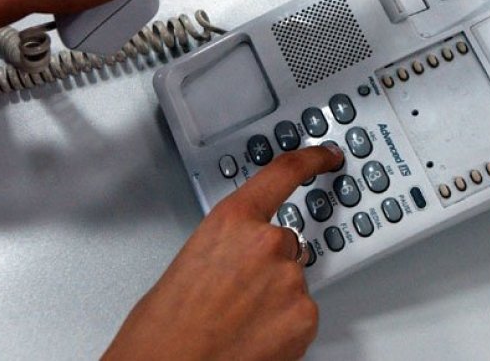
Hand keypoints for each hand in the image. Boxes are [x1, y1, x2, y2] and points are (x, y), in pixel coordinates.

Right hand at [102, 145, 343, 360]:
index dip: (311, 160)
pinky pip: (301, 310)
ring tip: (236, 320)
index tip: (326, 155)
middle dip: (266, 263)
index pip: (284, 173)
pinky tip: (254, 334)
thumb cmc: (164, 327)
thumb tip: (241, 253)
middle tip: (235, 292)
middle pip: (286, 240)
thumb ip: (227, 243)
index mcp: (233, 219)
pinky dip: (284, 322)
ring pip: (292, 279)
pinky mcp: (305, 314)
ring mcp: (291, 278)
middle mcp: (268, 242)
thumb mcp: (191, 259)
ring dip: (274, 295)